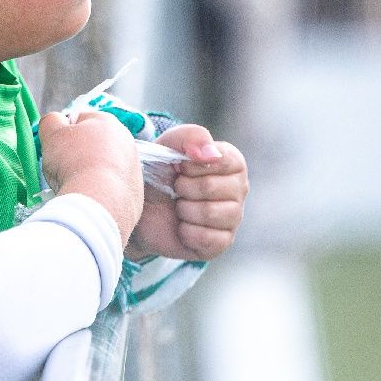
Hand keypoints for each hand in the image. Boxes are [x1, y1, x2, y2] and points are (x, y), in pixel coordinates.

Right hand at [39, 109, 144, 244]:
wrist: (98, 203)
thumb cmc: (73, 163)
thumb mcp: (51, 133)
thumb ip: (51, 121)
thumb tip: (56, 122)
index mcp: (107, 122)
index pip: (78, 121)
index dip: (62, 135)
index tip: (56, 150)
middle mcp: (126, 141)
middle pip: (92, 146)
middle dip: (77, 156)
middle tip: (64, 170)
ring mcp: (133, 168)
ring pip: (102, 168)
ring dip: (88, 175)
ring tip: (76, 187)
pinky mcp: (135, 193)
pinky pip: (111, 190)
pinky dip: (100, 193)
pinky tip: (90, 199)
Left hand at [126, 124, 247, 260]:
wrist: (141, 208)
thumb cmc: (159, 172)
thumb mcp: (167, 145)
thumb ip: (189, 137)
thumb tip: (210, 153)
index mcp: (231, 162)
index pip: (224, 160)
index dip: (193, 165)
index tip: (179, 167)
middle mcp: (239, 189)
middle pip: (214, 188)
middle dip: (184, 188)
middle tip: (175, 189)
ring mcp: (233, 218)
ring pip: (212, 213)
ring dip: (185, 210)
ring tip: (178, 207)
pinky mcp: (221, 243)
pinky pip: (209, 239)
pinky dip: (187, 233)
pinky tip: (182, 227)